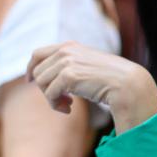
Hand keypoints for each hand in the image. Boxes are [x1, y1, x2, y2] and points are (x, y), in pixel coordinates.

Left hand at [27, 42, 156, 130]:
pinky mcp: (68, 76)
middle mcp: (66, 51)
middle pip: (38, 72)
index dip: (31, 68)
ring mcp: (66, 62)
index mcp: (70, 47)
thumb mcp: (87, 67)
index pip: (38, 53)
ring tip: (67, 105)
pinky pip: (49, 94)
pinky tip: (69, 109)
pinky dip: (56, 105)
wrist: (126, 83)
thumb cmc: (110, 79)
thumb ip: (70, 67)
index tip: (30, 80)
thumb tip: (47, 79)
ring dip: (51, 99)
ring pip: (41, 84)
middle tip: (62, 101)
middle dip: (45, 89)